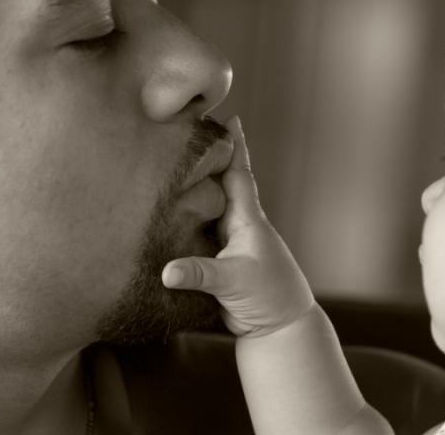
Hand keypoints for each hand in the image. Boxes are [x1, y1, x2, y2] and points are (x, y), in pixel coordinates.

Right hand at [161, 116, 314, 336]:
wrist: (278, 326)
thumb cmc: (269, 298)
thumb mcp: (233, 283)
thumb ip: (200, 274)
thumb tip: (165, 271)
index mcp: (247, 220)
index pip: (238, 174)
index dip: (233, 147)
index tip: (229, 117)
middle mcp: (239, 224)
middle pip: (222, 182)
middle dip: (209, 157)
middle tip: (191, 130)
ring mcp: (229, 241)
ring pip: (210, 205)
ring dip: (197, 185)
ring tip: (176, 163)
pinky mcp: (219, 259)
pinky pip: (200, 229)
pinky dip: (188, 216)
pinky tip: (173, 211)